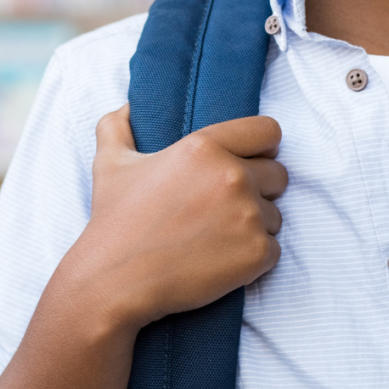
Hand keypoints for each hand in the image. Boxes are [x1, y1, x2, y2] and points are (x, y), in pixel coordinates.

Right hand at [63, 105, 287, 331]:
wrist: (115, 282)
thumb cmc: (115, 221)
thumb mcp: (110, 164)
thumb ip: (118, 126)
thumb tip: (128, 106)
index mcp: (204, 146)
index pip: (268, 131)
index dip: (262, 147)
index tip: (249, 161)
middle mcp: (232, 176)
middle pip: (278, 174)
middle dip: (259, 189)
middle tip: (225, 208)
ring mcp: (248, 216)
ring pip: (275, 215)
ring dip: (254, 226)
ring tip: (216, 237)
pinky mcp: (256, 254)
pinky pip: (274, 250)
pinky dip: (254, 257)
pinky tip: (221, 260)